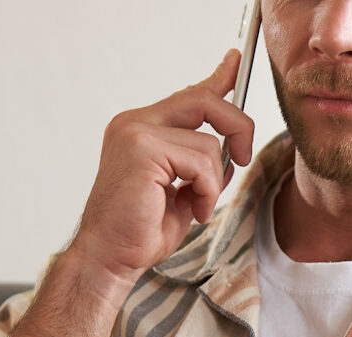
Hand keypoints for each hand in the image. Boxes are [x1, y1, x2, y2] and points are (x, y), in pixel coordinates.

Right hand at [67, 51, 256, 289]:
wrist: (109, 258)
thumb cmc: (140, 232)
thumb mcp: (182, 192)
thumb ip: (200, 165)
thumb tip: (231, 149)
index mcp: (141, 129)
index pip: (188, 95)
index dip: (218, 78)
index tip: (235, 62)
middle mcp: (135, 123)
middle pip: (204, 100)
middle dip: (237, 127)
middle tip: (243, 158)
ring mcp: (136, 132)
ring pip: (209, 143)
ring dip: (214, 182)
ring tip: (197, 206)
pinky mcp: (142, 148)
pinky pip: (202, 161)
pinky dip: (208, 190)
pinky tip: (192, 210)